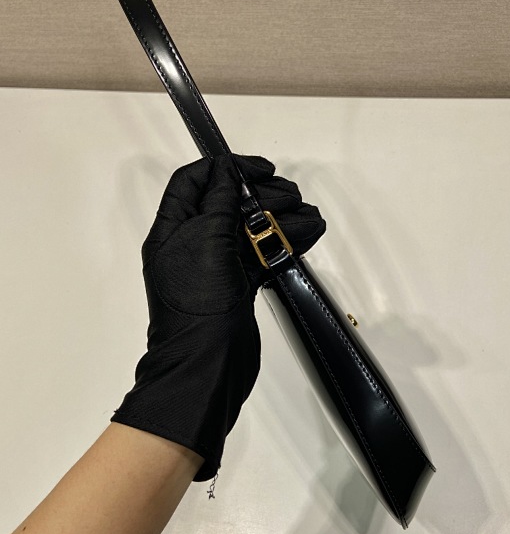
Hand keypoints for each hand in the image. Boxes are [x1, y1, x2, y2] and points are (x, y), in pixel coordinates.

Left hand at [112, 153, 325, 481]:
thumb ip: (218, 202)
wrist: (207, 366)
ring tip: (312, 217)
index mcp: (172, 229)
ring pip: (249, 231)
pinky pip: (260, 256)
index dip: (226, 167)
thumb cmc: (200, 301)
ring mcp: (215, 267)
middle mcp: (191, 244)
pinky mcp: (236, 286)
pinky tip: (309, 234)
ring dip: (281, 220)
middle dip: (262, 196)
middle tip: (293, 196)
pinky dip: (283, 245)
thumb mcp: (206, 241)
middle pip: (227, 204)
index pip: (194, 182)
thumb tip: (225, 170)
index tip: (262, 169)